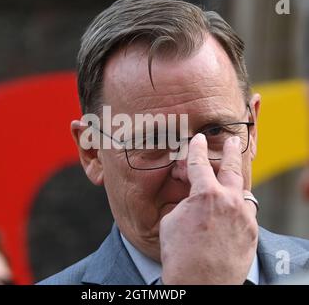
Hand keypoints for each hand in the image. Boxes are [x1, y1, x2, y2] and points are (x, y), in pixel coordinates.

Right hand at [160, 134, 257, 283]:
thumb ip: (184, 203)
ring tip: (232, 179)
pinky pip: (247, 211)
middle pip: (231, 168)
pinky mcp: (251, 233)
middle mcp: (229, 201)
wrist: (200, 284)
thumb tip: (191, 198)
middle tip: (231, 140)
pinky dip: (238, 206)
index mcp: (205, 195)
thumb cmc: (180, 254)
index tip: (198, 140)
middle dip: (230, 151)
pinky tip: (232, 209)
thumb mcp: (171, 221)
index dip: (197, 149)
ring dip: (236, 183)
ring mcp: (244, 217)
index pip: (199, 163)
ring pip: (243, 190)